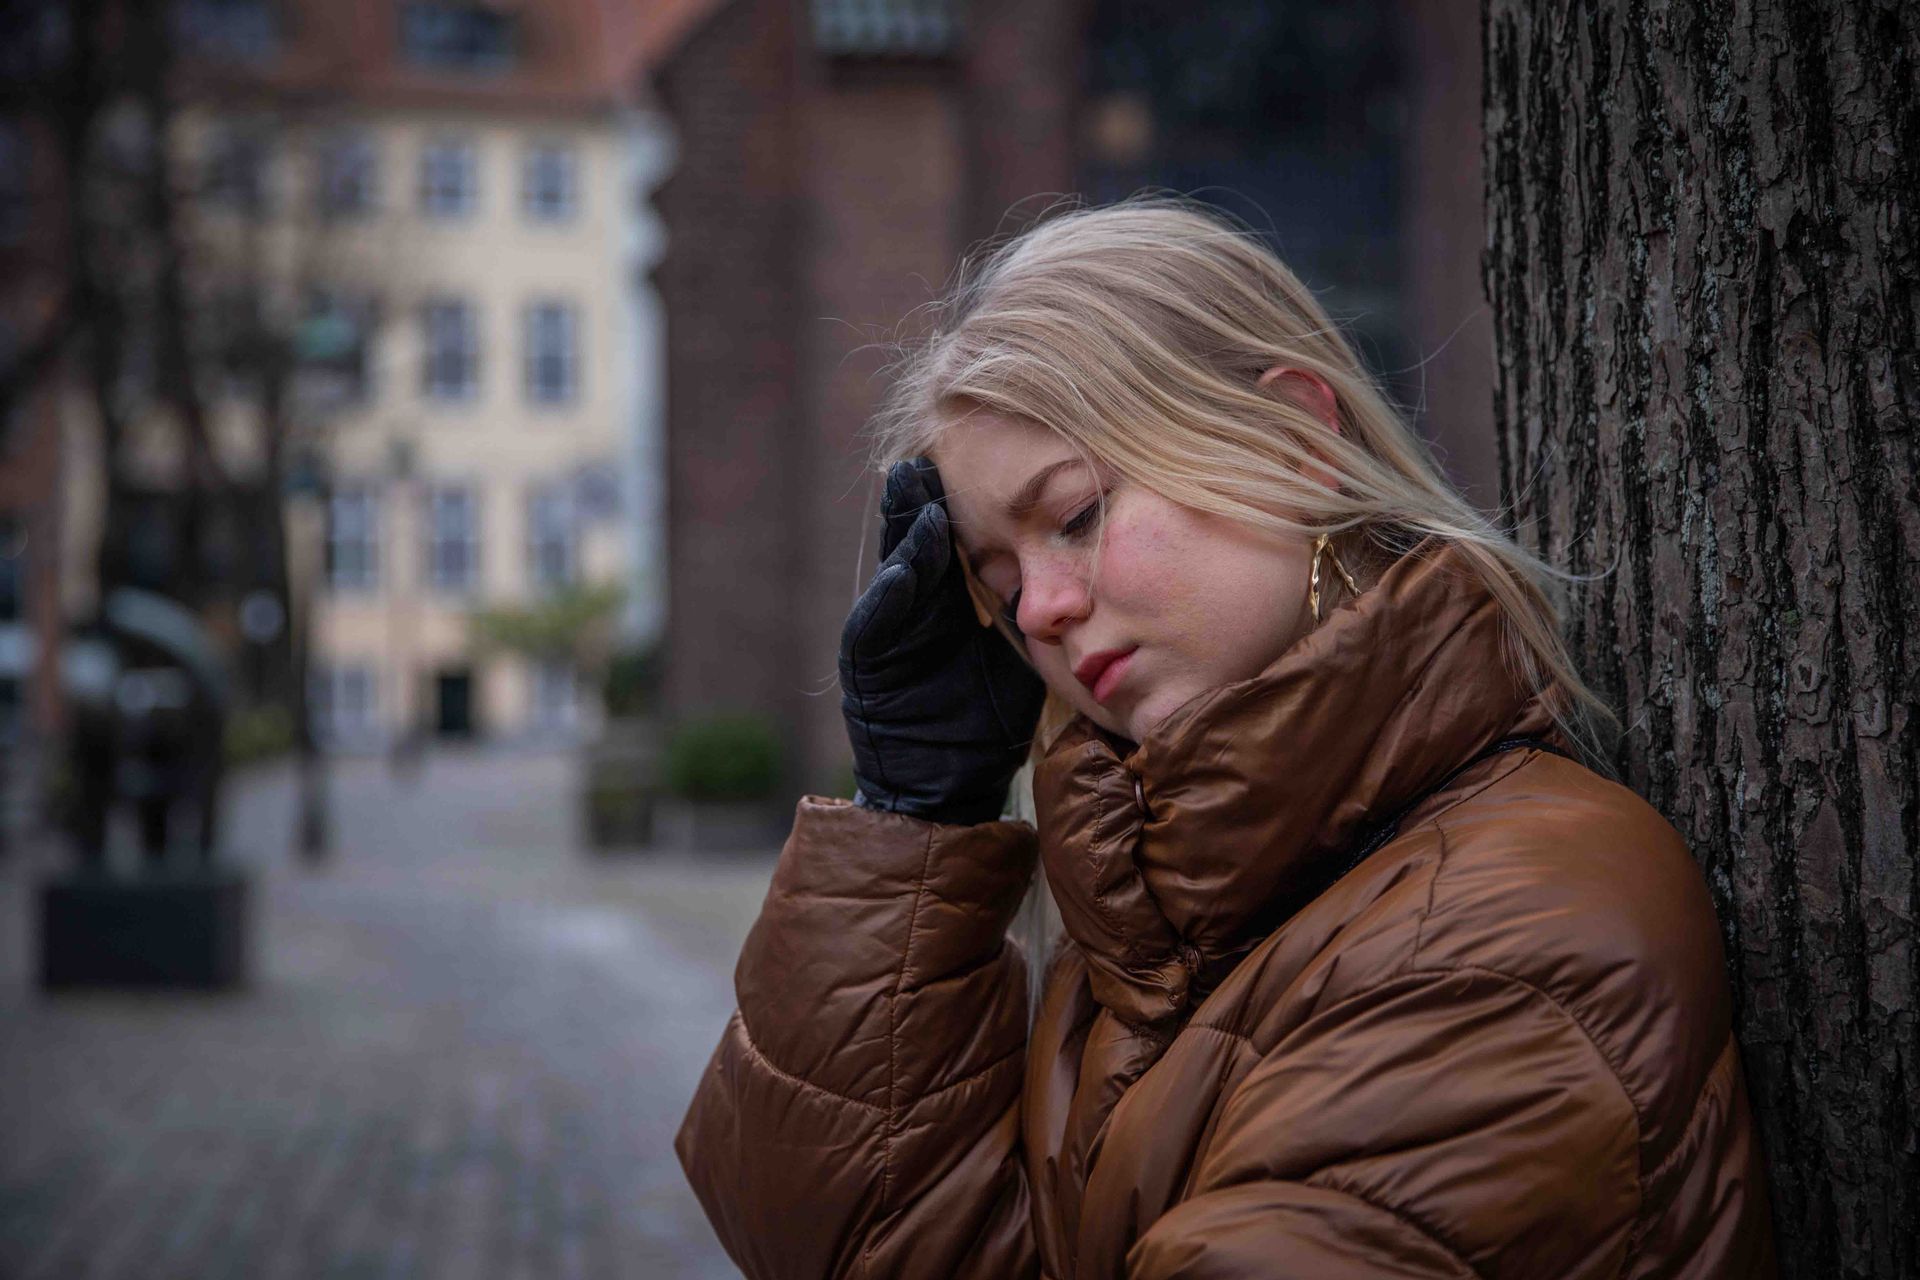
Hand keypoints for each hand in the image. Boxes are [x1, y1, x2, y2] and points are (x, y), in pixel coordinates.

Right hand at [839, 458, 1045, 824]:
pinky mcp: (866, 662)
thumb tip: (1067, 567)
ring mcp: (885, 631)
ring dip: (901, 528)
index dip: (962, 499)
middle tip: (935, 453)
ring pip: (894, 567)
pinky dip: (889, 592)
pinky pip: (875, 620)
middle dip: (922, 496)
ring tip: (912, 486)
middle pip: (916, 537)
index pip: (952, 536)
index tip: (980, 456)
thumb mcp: (1011, 652)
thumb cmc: (981, 720)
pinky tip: (903, 568)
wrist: (940, 784)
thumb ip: (1023, 606)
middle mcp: (912, 606)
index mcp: (946, 599)